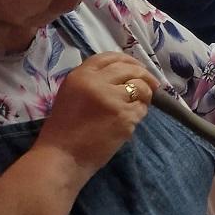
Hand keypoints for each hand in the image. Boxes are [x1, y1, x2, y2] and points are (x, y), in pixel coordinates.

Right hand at [39, 54, 159, 178]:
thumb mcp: (71, 93)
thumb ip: (92, 80)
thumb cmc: (64, 129)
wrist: (62, 157)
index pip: (110, 57)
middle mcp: (98, 83)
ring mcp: (113, 100)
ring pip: (141, 88)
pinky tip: (132, 118)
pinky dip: (140, 112)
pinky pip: (141, 108)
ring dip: (145, 94)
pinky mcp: (125, 117)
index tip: (137, 66)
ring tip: (141, 102)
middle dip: (144, 74)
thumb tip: (122, 73)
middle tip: (152, 83)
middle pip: (130, 69)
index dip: (127, 60)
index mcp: (81, 75)